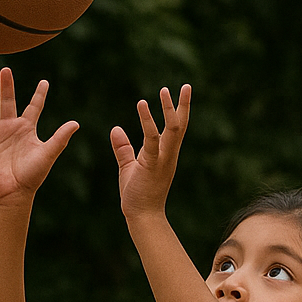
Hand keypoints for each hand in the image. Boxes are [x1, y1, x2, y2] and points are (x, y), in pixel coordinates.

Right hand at [0, 67, 78, 205]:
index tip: (44, 82)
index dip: (39, 95)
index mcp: (26, 129)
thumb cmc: (32, 176)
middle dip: (6, 86)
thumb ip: (60, 138)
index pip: (34, 107)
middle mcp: (8, 128)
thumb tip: (76, 123)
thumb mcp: (48, 154)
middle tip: (5, 69)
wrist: (13, 193)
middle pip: (6, 101)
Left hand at [108, 85, 191, 218]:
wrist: (142, 216)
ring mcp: (163, 159)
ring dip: (169, 109)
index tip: (182, 92)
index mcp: (166, 154)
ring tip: (164, 90)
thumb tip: (116, 128)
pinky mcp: (152, 164)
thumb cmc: (137, 194)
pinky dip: (147, 121)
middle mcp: (169, 154)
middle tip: (186, 85)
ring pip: (172, 130)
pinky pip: (151, 139)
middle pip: (180, 126)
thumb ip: (123, 148)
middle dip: (183, 105)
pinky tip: (142, 104)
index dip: (179, 110)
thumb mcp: (128, 167)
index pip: (176, 128)